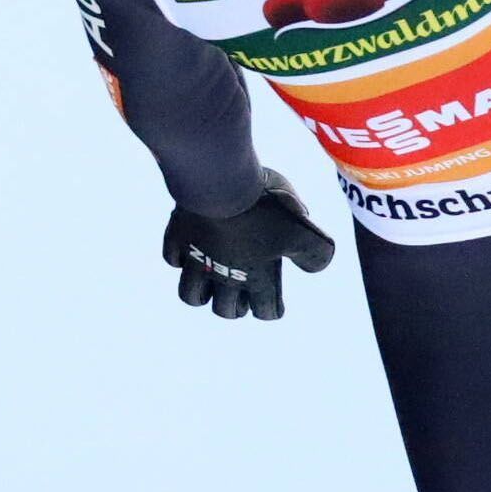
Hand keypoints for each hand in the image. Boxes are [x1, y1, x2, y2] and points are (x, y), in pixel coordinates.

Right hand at [162, 169, 337, 319]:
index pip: (265, 312)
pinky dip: (181, 260)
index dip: (272, 310)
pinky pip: (173, 260)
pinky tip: (190, 252)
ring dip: (202, 294)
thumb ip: (315, 252)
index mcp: (256, 276)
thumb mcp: (302, 228)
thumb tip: (316, 266)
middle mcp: (223, 275)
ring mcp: (196, 258)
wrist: (220, 179)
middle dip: (235, 307)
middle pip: (225, 311)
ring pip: (192, 295)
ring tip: (212, 282)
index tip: (275, 305)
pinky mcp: (177, 238)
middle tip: (241, 295)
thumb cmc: (265, 206)